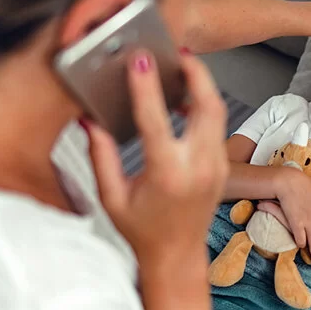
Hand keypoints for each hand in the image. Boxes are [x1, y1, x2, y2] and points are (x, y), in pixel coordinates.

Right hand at [83, 50, 227, 268]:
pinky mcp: (221, 166)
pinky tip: (187, 99)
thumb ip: (100, 156)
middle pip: (207, 105)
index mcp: (167, 174)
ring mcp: (215, 166)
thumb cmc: (142, 231)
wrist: (177, 257)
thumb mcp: (111, 197)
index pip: (156, 120)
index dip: (146, 86)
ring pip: (218, 112)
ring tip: (183, 67)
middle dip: (196, 72)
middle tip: (178, 52)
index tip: (139, 60)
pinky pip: (217, 126)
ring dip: (204, 85)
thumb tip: (89, 119)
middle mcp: (198, 167)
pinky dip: (205, 105)